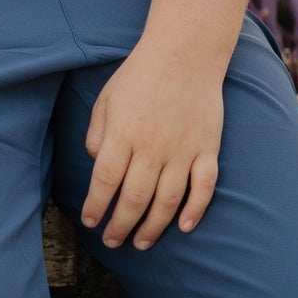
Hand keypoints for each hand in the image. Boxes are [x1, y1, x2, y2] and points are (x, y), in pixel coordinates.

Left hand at [80, 44, 223, 249]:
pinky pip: (204, 187)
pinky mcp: (207, 149)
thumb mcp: (106, 100)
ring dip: (153, 227)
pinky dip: (196, 210)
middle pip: (134, 198)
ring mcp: (183, 150)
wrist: (185, 53)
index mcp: (123, 133)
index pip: (104, 181)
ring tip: (141, 244)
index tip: (90, 222)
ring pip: (167, 201)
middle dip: (120, 226)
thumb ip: (97, 134)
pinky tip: (184, 227)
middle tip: (112, 242)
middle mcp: (152, 147)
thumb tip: (95, 164)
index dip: (96, 206)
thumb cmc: (140, 76)